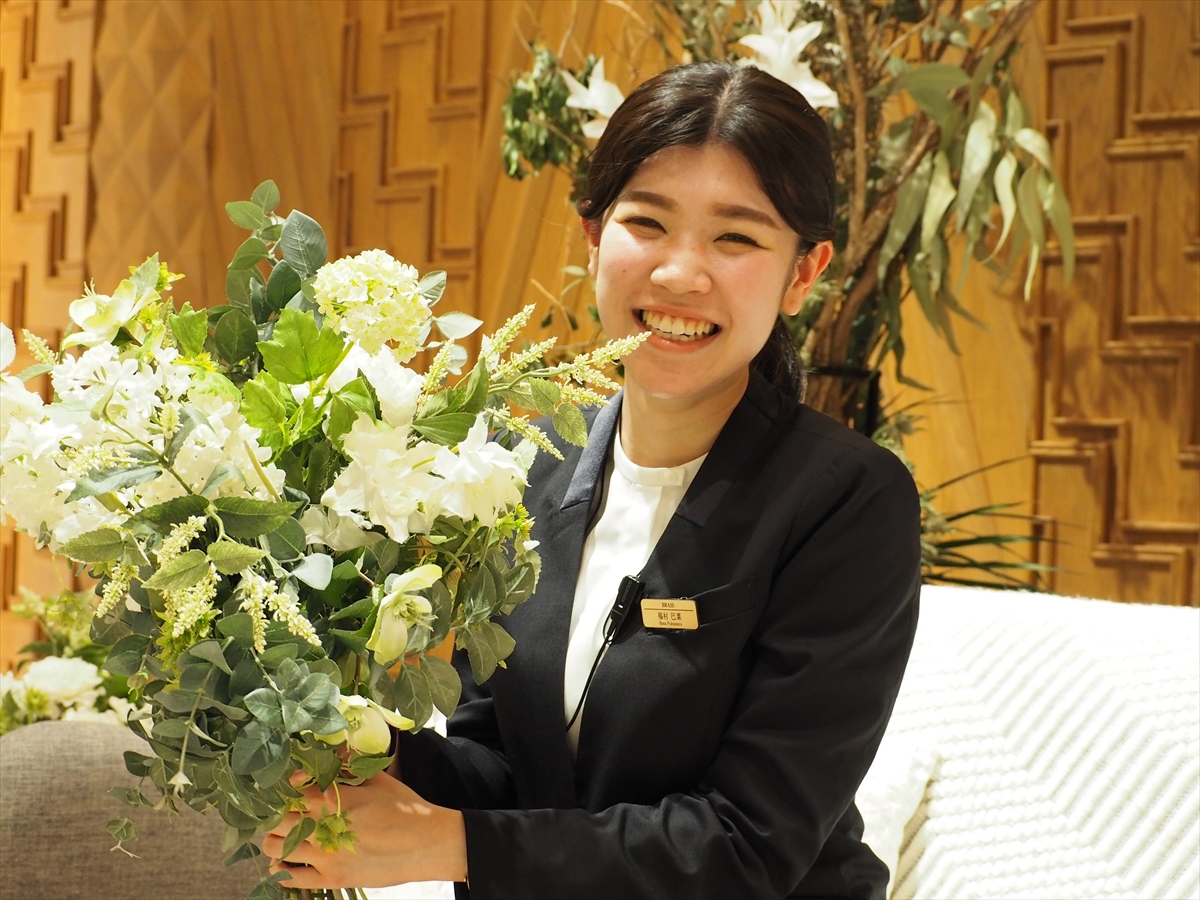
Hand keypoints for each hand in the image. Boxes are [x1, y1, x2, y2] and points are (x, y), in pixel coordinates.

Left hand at [263, 772, 467, 889]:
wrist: (427, 843)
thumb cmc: (406, 808)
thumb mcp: (379, 781)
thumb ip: (352, 767)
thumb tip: (336, 750)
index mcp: (336, 799)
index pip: (294, 791)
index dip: (290, 789)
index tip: (294, 788)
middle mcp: (326, 827)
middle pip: (279, 821)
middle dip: (278, 816)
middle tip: (285, 814)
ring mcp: (327, 856)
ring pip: (278, 849)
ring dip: (277, 842)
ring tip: (284, 838)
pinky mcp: (333, 878)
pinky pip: (293, 878)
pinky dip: (283, 870)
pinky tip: (286, 863)